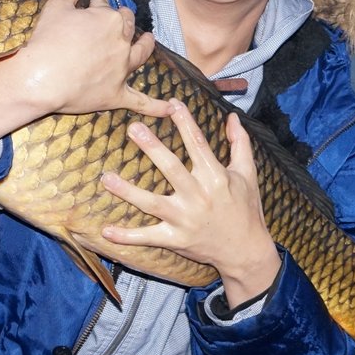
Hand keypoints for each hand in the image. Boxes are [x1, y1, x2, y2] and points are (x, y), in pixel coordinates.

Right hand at [0, 0, 171, 153]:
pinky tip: (170, 110)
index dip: (98, 2)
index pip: (105, 5)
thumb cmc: (47, 41)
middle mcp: (121, 42)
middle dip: (124, 20)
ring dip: (147, 45)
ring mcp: (122, 69)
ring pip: (140, 54)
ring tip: (150, 40)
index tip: (94, 1)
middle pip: (127, 26)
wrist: (42, 78)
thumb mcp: (54, 8)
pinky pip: (140, 101)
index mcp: (109, 19)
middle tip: (120, 18)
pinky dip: (156, 107)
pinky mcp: (117, 94)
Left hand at [100, 98, 280, 305]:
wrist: (246, 251)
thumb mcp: (248, 175)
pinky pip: (148, 237)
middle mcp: (199, 197)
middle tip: (133, 128)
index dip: (185, 122)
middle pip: (171, 169)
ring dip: (128, 191)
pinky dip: (127, 236)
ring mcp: (185, 220)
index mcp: (216, 178)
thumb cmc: (246, 209)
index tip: (172, 103)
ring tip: (107, 177)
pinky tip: (106, 231)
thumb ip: (240, 144)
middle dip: (152, 148)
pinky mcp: (176, 240)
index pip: (198, 144)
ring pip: (152, 203)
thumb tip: (233, 117)